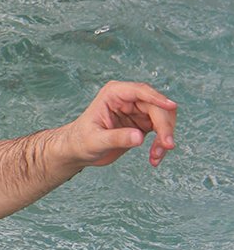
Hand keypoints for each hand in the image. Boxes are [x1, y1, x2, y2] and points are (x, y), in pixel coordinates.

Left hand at [60, 81, 176, 167]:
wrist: (78, 151)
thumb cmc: (80, 141)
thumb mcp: (96, 141)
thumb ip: (117, 138)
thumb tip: (139, 137)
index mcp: (113, 94)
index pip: (140, 91)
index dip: (157, 98)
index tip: (171, 107)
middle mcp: (128, 99)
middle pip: (157, 107)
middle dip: (165, 126)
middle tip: (166, 146)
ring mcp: (138, 111)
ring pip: (164, 119)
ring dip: (165, 137)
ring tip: (156, 156)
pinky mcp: (143, 124)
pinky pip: (162, 131)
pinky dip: (162, 144)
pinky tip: (154, 158)